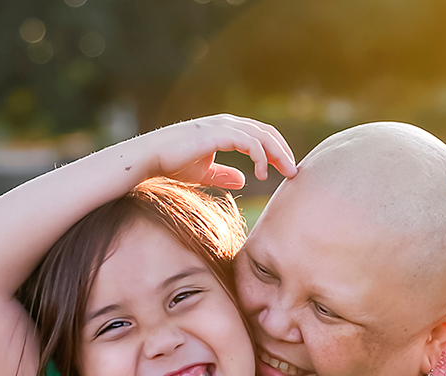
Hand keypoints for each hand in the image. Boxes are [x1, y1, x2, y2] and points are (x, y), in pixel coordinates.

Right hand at [149, 114, 296, 188]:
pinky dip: (260, 157)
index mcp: (226, 129)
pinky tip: (262, 174)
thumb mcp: (205, 172)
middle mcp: (227, 124)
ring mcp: (222, 126)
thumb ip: (224, 175)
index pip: (260, 135)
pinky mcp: (218, 134)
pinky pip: (249, 143)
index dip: (276, 150)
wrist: (150, 157)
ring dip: (278, 155)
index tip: (286, 169)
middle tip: (295, 172)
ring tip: (287, 174)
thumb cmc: (173, 164)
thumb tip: (244, 180)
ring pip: (262, 136)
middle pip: (266, 133)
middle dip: (283, 152)